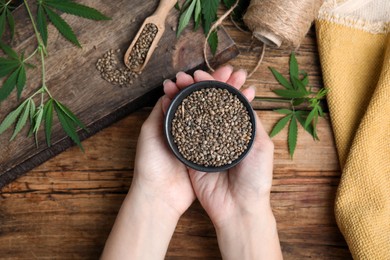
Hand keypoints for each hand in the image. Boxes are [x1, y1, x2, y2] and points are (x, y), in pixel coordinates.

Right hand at [164, 66, 281, 258]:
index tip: (206, 74)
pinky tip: (170, 102)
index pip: (225, 100)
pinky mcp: (190, 154)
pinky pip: (181, 133)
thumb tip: (243, 97)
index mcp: (237, 128)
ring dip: (184, 97)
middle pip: (207, 104)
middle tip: (189, 75)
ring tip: (177, 83)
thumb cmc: (255, 179)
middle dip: (198, 87)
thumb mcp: (262, 146)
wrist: (238, 208)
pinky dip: (175, 116)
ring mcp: (204, 142)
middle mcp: (220, 133)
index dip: (216, 85)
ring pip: (193, 114)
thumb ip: (252, 122)